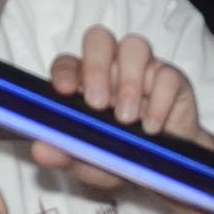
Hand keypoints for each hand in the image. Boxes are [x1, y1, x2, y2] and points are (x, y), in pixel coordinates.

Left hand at [36, 26, 213, 194]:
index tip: (65, 90)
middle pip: (99, 40)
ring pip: (135, 46)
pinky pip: (168, 76)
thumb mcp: (92, 164)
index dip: (64, 71)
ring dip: (128, 81)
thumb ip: (66, 155)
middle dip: (96, 67)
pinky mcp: (173, 80)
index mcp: (84, 82)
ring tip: (127, 118)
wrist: (166, 173)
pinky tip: (151, 127)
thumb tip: (40, 150)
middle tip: (97, 104)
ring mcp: (144, 70)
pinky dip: (159, 101)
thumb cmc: (124, 159)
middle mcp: (112, 67)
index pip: (67, 62)